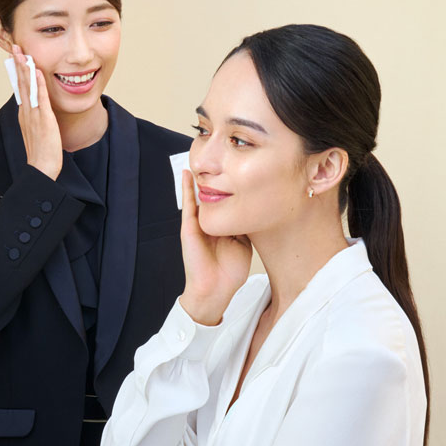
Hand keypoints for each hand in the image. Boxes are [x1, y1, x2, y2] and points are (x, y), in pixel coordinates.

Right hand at [12, 44, 61, 179]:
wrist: (42, 168)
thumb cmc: (41, 152)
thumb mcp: (36, 130)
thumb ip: (36, 117)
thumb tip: (37, 108)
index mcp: (25, 113)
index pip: (20, 87)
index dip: (18, 71)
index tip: (17, 57)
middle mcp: (26, 111)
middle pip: (21, 83)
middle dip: (18, 64)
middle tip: (15, 47)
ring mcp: (33, 114)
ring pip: (28, 86)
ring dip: (25, 68)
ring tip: (23, 53)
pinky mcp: (43, 118)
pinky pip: (40, 97)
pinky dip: (38, 83)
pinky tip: (36, 71)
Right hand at [177, 170, 251, 325]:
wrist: (215, 289)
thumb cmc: (230, 271)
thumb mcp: (244, 242)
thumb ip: (246, 225)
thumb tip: (258, 207)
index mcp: (222, 225)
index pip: (227, 200)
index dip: (232, 185)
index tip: (240, 168)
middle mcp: (209, 222)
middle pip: (214, 194)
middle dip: (217, 177)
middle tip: (222, 156)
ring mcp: (197, 224)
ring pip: (200, 195)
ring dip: (201, 178)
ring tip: (203, 158)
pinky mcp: (188, 228)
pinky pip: (188, 205)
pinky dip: (187, 189)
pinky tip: (188, 173)